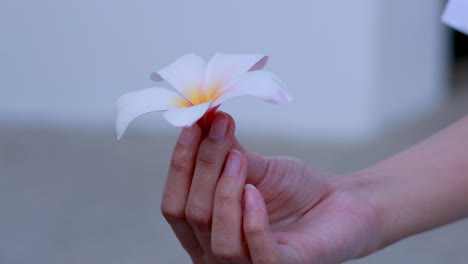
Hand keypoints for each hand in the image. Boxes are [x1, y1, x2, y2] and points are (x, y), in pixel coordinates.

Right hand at [161, 112, 381, 262]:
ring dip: (226, 192)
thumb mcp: (252, 167)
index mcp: (203, 231)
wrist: (339, 203)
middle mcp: (217, 254)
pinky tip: (255, 192)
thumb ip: (223, 151)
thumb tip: (199, 117)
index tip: (193, 125)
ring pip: (220, 240)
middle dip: (204, 168)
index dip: (179, 166)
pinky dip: (253, 221)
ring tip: (239, 160)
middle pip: (193, 217)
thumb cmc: (292, 189)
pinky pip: (259, 254)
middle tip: (221, 129)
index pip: (174, 206)